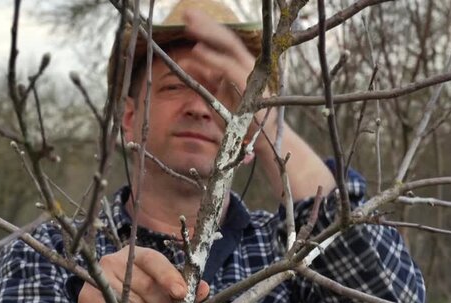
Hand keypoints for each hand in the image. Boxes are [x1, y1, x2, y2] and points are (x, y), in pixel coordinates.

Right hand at [77, 246, 209, 302]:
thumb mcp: (161, 295)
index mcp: (137, 255)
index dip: (169, 276)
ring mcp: (99, 278)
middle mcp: (115, 260)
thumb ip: (182, 290)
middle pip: (145, 284)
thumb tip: (204, 288)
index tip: (182, 293)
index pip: (155, 260)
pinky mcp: (87, 299)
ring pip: (131, 302)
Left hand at [183, 9, 277, 159]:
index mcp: (240, 66)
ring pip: (229, 49)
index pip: (223, 42)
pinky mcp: (250, 88)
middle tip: (186, 11)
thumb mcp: (217, 97)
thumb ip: (205, 78)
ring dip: (208, 35)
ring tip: (189, 25)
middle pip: (226, 39)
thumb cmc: (242, 122)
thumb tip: (188, 62)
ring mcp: (251, 75)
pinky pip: (228, 69)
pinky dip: (212, 60)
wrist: (264, 142)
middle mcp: (248, 66)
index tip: (188, 17)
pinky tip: (197, 51)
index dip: (207, 27)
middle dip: (206, 24)